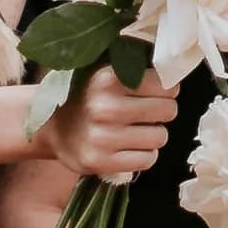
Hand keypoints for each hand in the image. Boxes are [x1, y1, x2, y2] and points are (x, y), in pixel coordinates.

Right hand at [54, 62, 178, 182]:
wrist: (50, 126)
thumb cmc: (87, 95)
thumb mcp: (105, 71)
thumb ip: (136, 65)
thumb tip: (176, 65)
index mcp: (108, 78)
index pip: (165, 85)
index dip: (166, 89)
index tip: (157, 91)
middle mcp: (105, 108)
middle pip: (168, 110)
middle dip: (163, 111)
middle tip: (149, 111)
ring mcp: (102, 138)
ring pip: (160, 137)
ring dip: (153, 134)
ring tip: (137, 129)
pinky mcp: (101, 162)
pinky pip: (147, 160)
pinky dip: (144, 154)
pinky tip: (130, 146)